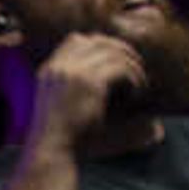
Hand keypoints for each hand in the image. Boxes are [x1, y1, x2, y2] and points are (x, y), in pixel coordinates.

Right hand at [23, 30, 147, 154]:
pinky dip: (134, 78)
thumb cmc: (61, 135)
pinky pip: (120, 68)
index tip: (116, 61)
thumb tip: (110, 75)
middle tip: (137, 69)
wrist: (52, 150)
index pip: (76, 39)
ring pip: (113, 53)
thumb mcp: (60, 103)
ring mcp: (73, 72)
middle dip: (122, 51)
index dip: (100, 45)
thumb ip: (75, 85)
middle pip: (98, 41)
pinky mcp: (89, 83)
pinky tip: (136, 94)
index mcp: (49, 69)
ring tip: (139, 85)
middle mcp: (59, 66)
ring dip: (132, 66)